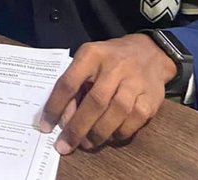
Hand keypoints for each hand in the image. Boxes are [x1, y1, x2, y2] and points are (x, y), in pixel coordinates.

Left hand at [40, 34, 177, 154]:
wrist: (149, 52)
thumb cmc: (110, 59)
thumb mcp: (88, 61)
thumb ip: (75, 85)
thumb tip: (64, 119)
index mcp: (92, 54)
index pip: (69, 82)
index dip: (56, 106)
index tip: (46, 127)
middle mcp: (114, 67)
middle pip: (94, 101)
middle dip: (77, 128)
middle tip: (65, 146)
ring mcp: (135, 82)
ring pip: (116, 113)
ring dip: (98, 133)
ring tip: (86, 144)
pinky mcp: (151, 98)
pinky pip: (134, 121)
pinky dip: (119, 133)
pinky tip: (110, 137)